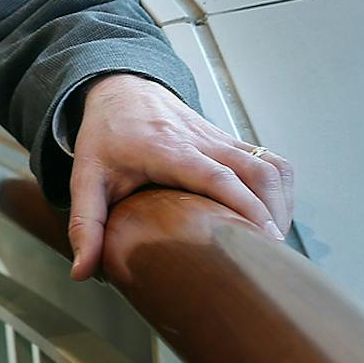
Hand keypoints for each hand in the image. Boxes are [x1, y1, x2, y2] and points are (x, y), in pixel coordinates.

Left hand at [66, 74, 293, 280]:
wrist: (121, 89)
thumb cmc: (105, 135)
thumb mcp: (85, 177)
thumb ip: (85, 224)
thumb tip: (82, 273)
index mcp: (168, 150)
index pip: (218, 177)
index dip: (245, 207)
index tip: (265, 239)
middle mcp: (202, 141)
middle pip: (257, 172)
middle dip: (272, 213)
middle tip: (273, 255)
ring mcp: (221, 139)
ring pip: (271, 165)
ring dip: (281, 203)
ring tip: (275, 242)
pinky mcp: (231, 141)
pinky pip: (271, 160)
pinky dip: (281, 189)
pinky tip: (274, 216)